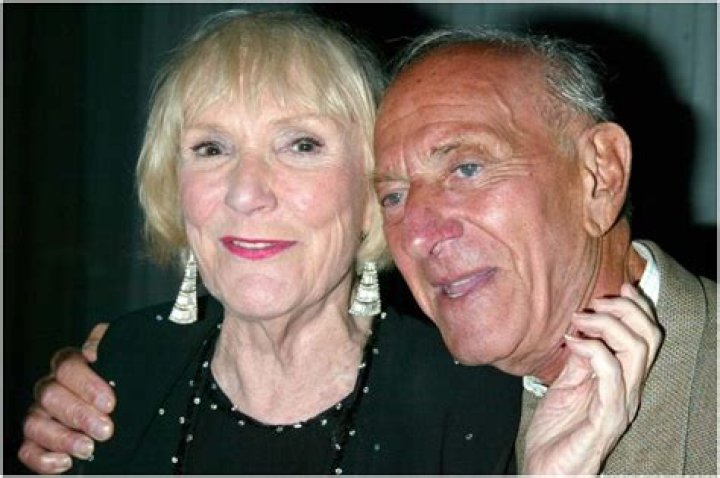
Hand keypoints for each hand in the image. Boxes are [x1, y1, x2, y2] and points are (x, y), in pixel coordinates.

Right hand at [18, 323, 114, 473]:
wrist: (134, 416)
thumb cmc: (128, 385)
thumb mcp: (127, 361)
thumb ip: (111, 345)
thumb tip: (92, 349)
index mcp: (73, 366)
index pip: (66, 365)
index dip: (85, 383)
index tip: (109, 403)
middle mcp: (53, 388)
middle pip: (50, 394)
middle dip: (79, 414)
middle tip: (105, 429)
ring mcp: (42, 415)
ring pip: (35, 423)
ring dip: (62, 438)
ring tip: (88, 448)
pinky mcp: (38, 441)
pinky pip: (28, 450)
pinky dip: (43, 459)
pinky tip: (66, 462)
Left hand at [523, 283, 662, 473]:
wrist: (547, 470)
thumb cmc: (557, 432)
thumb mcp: (567, 385)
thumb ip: (580, 360)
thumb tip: (582, 329)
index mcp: (622, 380)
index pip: (646, 337)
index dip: (639, 307)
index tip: (617, 287)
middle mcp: (629, 391)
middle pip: (648, 338)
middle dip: (624, 310)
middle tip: (593, 304)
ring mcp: (621, 404)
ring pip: (635, 351)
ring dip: (606, 325)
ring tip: (579, 320)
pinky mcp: (607, 418)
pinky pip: (611, 376)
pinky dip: (593, 351)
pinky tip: (572, 344)